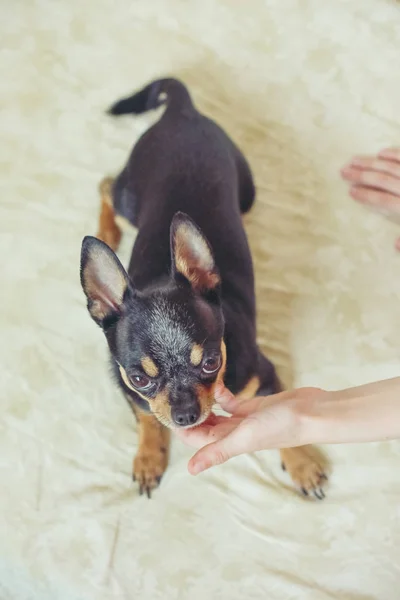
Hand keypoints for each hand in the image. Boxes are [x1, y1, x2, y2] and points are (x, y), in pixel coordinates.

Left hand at [175, 383, 323, 474]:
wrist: (312, 412)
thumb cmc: (281, 426)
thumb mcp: (244, 438)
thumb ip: (217, 451)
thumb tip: (190, 470)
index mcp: (230, 443)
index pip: (198, 440)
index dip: (183, 429)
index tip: (168, 413)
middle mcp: (236, 434)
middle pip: (205, 428)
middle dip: (191, 417)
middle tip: (175, 397)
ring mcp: (245, 420)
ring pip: (217, 415)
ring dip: (205, 405)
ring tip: (192, 389)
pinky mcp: (255, 406)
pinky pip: (232, 402)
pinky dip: (222, 394)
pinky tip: (216, 383)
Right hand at [341, 147, 399, 248]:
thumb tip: (394, 245)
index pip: (383, 200)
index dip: (366, 196)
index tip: (350, 192)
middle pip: (383, 180)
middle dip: (361, 176)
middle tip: (343, 172)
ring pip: (391, 167)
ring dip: (371, 163)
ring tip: (354, 160)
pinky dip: (394, 153)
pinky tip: (381, 152)